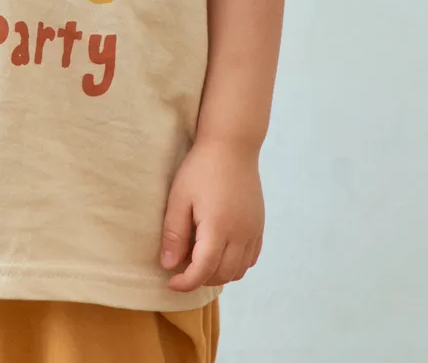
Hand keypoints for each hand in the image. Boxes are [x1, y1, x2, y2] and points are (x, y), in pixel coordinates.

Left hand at [160, 138, 263, 290]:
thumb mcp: (179, 197)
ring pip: (239, 270)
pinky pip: (250, 258)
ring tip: (198, 260)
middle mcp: (240, 234)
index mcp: (218, 228)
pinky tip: (219, 253)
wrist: (232, 145)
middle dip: (200, 279)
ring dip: (218, 274)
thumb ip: (174, 233)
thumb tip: (169, 265)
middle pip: (222, 274)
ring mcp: (253, 231)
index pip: (203, 270)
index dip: (186, 282)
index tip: (170, 282)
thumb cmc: (201, 168)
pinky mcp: (259, 225)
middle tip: (181, 267)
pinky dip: (236, 265)